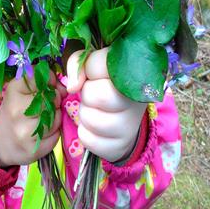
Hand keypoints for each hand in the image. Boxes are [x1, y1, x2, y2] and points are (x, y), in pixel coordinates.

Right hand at [0, 71, 66, 166]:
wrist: (1, 143)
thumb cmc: (15, 113)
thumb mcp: (21, 93)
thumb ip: (42, 84)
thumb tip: (64, 88)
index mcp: (12, 92)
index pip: (40, 77)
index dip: (49, 79)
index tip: (47, 84)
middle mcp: (16, 111)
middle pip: (51, 99)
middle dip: (53, 101)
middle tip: (44, 106)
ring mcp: (25, 132)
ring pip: (55, 118)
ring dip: (54, 117)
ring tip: (43, 120)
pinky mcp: (34, 149)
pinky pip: (56, 135)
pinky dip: (53, 132)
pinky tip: (43, 133)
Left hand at [66, 48, 146, 162]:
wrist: (125, 120)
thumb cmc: (107, 86)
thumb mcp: (94, 66)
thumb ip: (80, 63)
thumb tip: (72, 87)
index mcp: (133, 73)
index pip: (96, 65)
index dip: (89, 71)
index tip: (97, 76)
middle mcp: (137, 100)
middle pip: (96, 95)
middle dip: (88, 95)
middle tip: (96, 96)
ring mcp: (130, 126)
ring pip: (89, 119)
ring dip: (86, 115)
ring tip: (97, 111)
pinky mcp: (119, 146)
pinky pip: (87, 139)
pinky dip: (86, 133)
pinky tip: (97, 128)